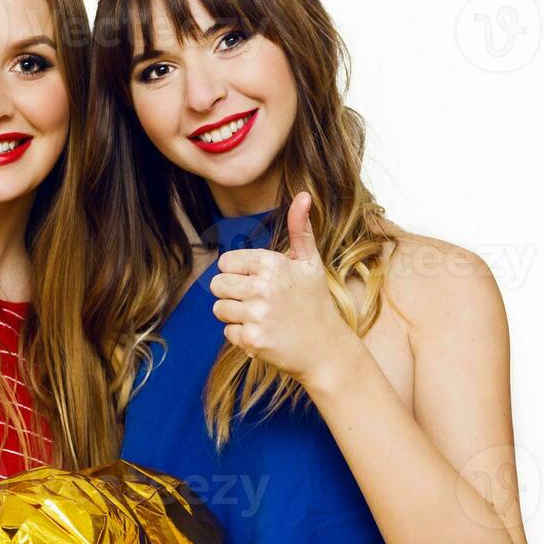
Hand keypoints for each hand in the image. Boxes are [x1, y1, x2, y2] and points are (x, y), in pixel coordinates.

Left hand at [208, 191, 352, 382]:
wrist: (326, 348)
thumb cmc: (315, 301)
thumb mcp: (310, 262)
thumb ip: (300, 229)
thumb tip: (304, 195)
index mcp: (271, 263)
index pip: (225, 262)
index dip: (239, 273)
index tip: (259, 283)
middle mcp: (262, 287)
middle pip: (217, 285)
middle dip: (233, 294)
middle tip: (259, 302)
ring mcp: (256, 314)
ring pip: (219, 309)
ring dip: (236, 316)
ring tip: (262, 318)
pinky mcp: (251, 339)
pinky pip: (228, 333)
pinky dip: (242, 336)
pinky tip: (265, 334)